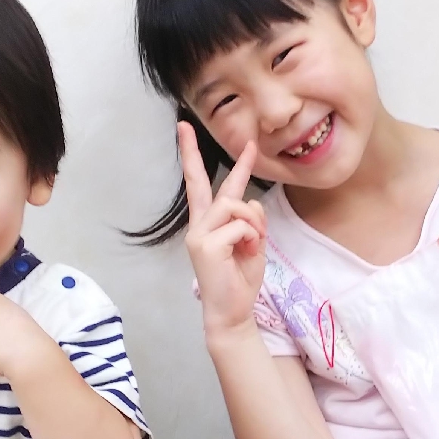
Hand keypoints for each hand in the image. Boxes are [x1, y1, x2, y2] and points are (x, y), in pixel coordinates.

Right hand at [180, 122, 267, 338]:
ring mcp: (198, 234)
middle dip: (196, 157)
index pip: (201, 184)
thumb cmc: (241, 280)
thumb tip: (250, 201)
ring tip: (253, 244)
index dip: (195, 156)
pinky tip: (246, 253)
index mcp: (208, 223)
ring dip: (254, 222)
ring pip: (234, 204)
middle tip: (185, 127)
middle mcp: (198, 225)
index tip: (187, 129)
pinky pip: (240, 225)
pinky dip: (252, 237)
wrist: (233, 312)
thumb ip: (250, 219)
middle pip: (206, 184)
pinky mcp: (204, 244)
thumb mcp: (253, 242)